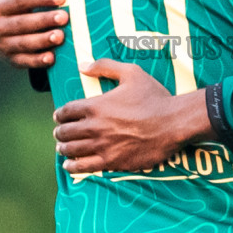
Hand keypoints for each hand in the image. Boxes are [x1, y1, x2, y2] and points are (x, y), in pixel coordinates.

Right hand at [0, 0, 68, 68]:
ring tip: (61, 36)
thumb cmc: (18, 2)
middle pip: (22, 23)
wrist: (6, 33)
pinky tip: (52, 57)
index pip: (19, 0)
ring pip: (23, 43)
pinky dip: (37, 60)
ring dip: (42, 40)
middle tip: (65, 17)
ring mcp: (2, 45)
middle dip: (44, 20)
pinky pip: (24, 61)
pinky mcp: (10, 60)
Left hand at [53, 59, 211, 172]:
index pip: (66, 111)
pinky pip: (84, 166)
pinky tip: (70, 165)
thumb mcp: (132, 73)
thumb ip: (105, 67)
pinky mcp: (111, 162)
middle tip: (60, 132)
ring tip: (62, 148)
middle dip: (59, 132)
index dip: (59, 114)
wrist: (173, 123)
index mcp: (96, 105)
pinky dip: (73, 166)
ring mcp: (102, 146)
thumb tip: (82, 66)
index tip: (59, 116)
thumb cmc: (154, 97)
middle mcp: (94, 127)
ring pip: (71, 150)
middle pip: (65, 132)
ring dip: (63, 148)